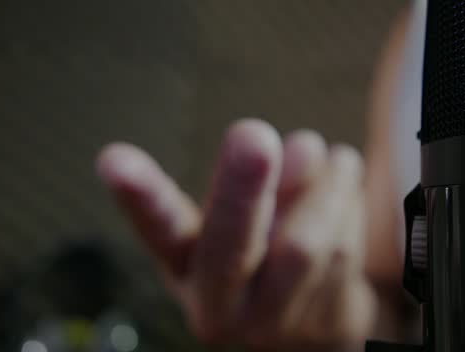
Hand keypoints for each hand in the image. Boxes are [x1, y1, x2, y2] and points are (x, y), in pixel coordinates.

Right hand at [96, 119, 376, 350]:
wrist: (308, 331)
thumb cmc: (258, 262)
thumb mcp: (237, 225)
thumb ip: (258, 185)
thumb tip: (301, 149)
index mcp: (186, 269)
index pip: (160, 229)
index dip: (140, 198)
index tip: (113, 160)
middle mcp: (222, 305)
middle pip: (234, 246)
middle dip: (242, 188)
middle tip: (251, 133)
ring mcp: (276, 323)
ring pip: (308, 242)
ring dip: (328, 185)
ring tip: (334, 158)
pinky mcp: (327, 323)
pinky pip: (347, 250)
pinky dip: (351, 207)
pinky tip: (346, 196)